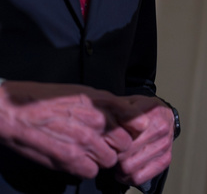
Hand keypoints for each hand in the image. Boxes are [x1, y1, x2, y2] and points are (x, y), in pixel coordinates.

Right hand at [0, 81, 129, 178]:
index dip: (132, 129)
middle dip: (117, 145)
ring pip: (110, 160)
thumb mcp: (83, 92)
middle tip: (104, 144)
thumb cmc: (46, 99)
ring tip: (88, 151)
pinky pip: (91, 172)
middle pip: (126, 143)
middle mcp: (97, 121)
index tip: (127, 131)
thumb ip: (110, 103)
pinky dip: (86, 169)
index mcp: (102, 102)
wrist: (14, 111)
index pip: (136, 120)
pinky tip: (76, 159)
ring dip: (101, 158)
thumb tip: (131, 111)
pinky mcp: (70, 159)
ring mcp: (84, 141)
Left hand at [101, 95, 173, 185]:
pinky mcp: (166, 159)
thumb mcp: (128, 102)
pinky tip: (127, 169)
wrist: (164, 114)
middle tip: (112, 152)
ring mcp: (165, 145)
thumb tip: (103, 120)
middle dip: (115, 156)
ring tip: (119, 160)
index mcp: (151, 114)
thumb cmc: (142, 109)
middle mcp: (161, 130)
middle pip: (124, 155)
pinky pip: (140, 177)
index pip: (123, 138)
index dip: (111, 142)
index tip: (108, 141)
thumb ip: (118, 109)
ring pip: (130, 169)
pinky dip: (130, 177)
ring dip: (120, 168)